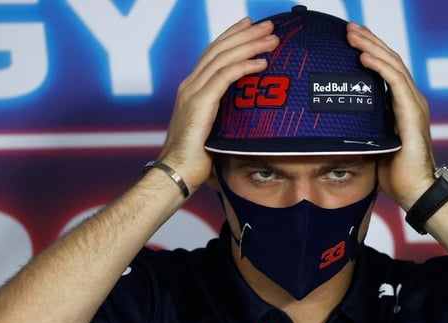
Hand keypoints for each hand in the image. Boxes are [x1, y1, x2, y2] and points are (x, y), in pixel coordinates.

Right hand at [158, 18, 279, 190]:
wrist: (176, 173)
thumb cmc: (195, 161)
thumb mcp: (214, 133)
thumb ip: (227, 121)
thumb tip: (250, 124)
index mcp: (192, 90)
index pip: (213, 54)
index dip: (231, 37)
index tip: (250, 26)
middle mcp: (190, 85)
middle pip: (219, 49)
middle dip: (245, 34)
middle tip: (268, 24)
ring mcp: (193, 92)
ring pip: (223, 57)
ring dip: (250, 45)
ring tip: (272, 38)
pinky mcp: (200, 102)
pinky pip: (225, 76)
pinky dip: (245, 66)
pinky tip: (262, 63)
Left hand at [346, 22, 435, 209]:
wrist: (414, 190)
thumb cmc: (393, 172)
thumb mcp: (370, 142)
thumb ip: (360, 126)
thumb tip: (332, 121)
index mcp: (401, 105)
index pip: (387, 68)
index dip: (371, 50)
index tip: (352, 38)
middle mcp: (410, 100)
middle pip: (390, 60)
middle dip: (369, 40)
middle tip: (348, 27)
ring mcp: (413, 104)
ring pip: (393, 64)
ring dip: (371, 46)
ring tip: (352, 33)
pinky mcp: (412, 113)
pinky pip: (395, 82)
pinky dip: (379, 66)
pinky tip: (364, 55)